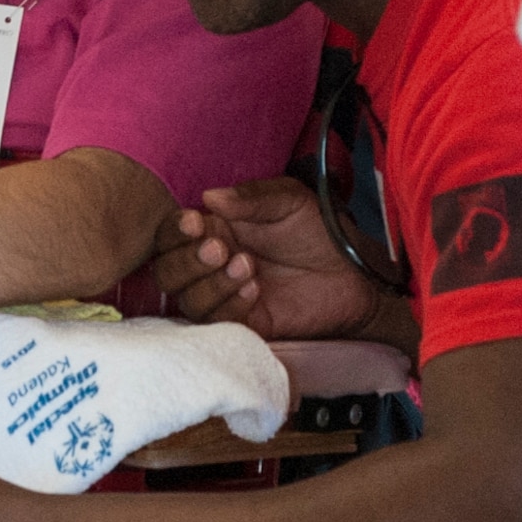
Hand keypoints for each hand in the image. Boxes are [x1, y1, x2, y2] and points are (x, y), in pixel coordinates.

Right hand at [151, 178, 381, 340]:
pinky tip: (255, 290)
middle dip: (187, 261)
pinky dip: (229, 304)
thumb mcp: (289, 200)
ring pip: (187, 300)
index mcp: (214, 231)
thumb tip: (210, 197)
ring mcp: (224, 297)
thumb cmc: (321, 232)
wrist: (355, 272)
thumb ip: (251, 196)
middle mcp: (211, 266)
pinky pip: (217, 322)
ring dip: (210, 284)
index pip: (170, 236)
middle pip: (167, 273)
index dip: (173, 232)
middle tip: (220, 248)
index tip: (195, 222)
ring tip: (248, 267)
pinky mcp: (243, 324)